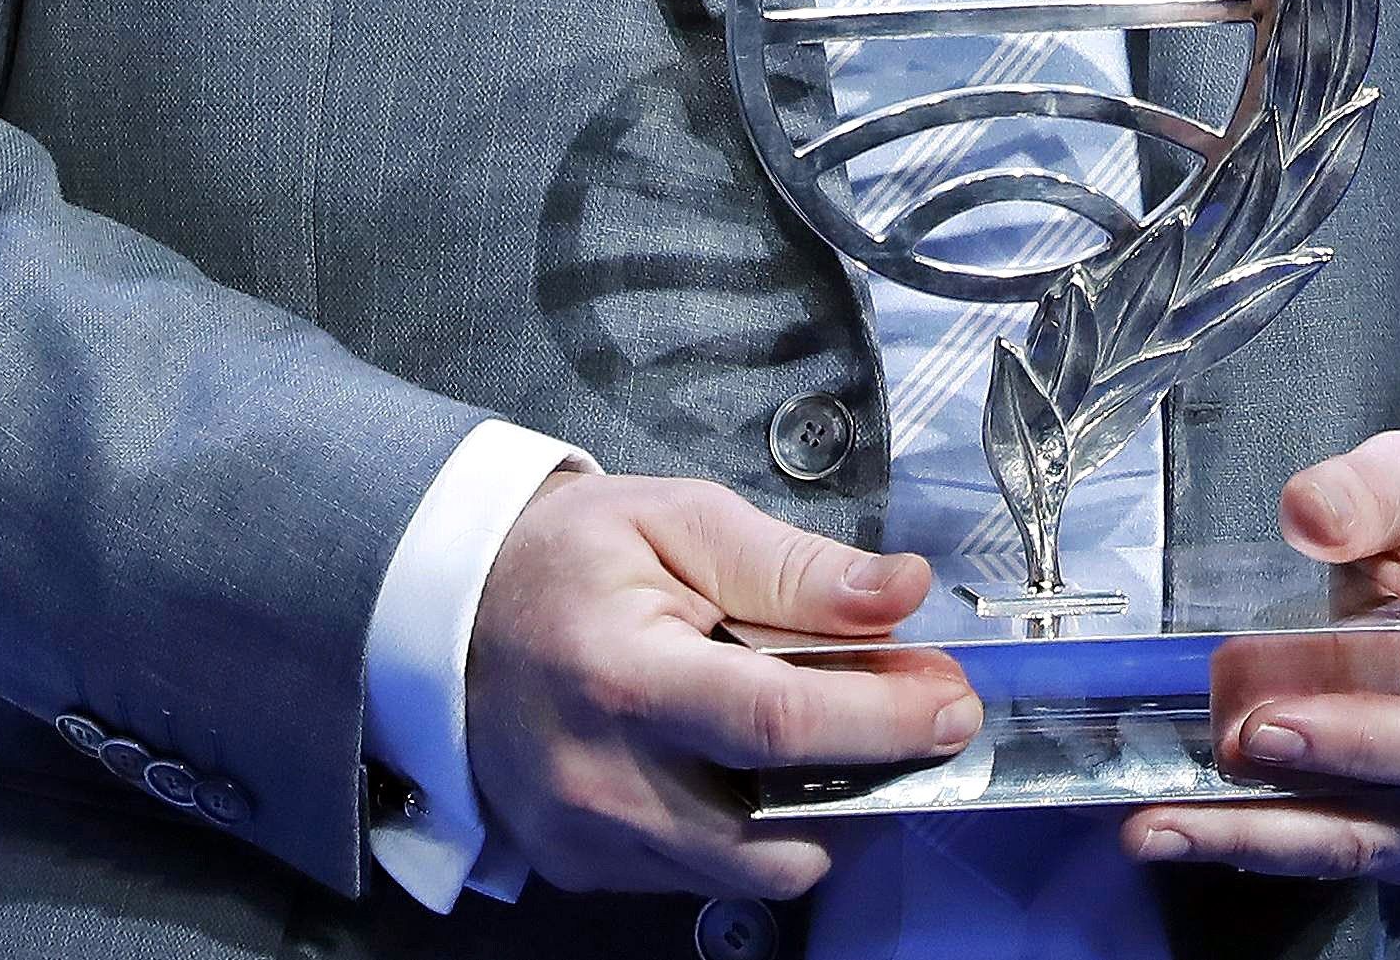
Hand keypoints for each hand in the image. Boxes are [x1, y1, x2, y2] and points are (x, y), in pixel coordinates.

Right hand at [463, 475, 978, 898]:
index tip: (953, 700)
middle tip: (905, 715)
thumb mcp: (679, 521)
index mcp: (622, 675)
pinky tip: (743, 763)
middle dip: (868, 781)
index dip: (885, 719)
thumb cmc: (569, 556)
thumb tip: (901, 594)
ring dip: (814, 812)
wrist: (446, 613)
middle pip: (779, 834)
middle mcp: (601, 780)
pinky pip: (704, 878)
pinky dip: (750, 830)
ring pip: (754, 873)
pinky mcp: (583, 870)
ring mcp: (587, 840)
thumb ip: (793, 567)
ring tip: (819, 733)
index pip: (778, 726)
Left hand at [1123, 431, 1399, 886]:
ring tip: (1152, 832)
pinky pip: (1327, 846)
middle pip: (1377, 826)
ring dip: (1245, 847)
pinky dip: (1255, 842)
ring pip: (1343, 852)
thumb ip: (1370, 494)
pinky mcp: (1396, 829)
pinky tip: (1184, 824)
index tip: (1265, 728)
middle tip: (1170, 812)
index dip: (1354, 744)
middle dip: (1269, 825)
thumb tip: (1308, 515)